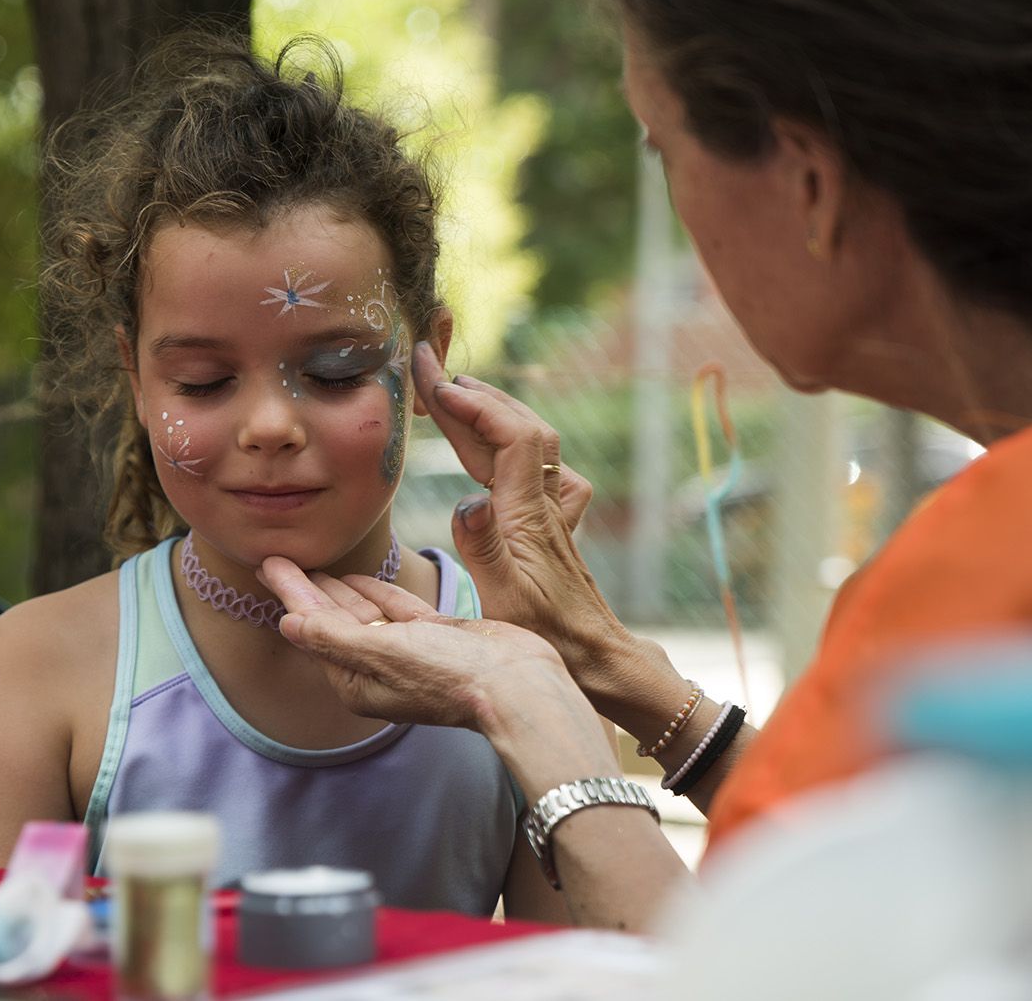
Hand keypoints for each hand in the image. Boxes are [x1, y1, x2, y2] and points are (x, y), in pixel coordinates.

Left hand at [257, 556, 576, 735]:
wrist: (518, 685)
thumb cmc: (450, 673)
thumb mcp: (384, 653)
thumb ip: (334, 636)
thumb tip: (287, 623)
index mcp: (359, 680)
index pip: (314, 628)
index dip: (290, 593)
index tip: (267, 563)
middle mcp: (380, 669)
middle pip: (333, 621)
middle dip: (308, 589)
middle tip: (281, 556)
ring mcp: (409, 654)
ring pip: (363, 614)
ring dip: (338, 589)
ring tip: (313, 562)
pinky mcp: (437, 638)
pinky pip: (396, 611)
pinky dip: (377, 593)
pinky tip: (360, 576)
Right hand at [410, 342, 638, 687]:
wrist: (599, 661)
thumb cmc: (549, 639)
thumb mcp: (505, 602)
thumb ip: (484, 548)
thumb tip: (466, 499)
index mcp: (529, 515)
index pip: (511, 436)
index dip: (476, 404)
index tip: (435, 384)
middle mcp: (547, 504)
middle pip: (520, 427)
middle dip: (476, 393)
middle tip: (432, 370)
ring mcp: (555, 513)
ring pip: (532, 443)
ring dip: (494, 412)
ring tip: (456, 394)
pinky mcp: (555, 526)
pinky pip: (539, 466)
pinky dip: (512, 442)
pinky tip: (502, 450)